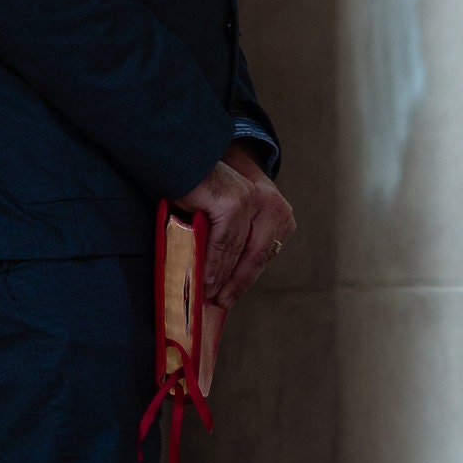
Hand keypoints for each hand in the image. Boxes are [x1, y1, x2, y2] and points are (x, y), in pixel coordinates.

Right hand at [171, 142, 296, 308]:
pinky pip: (223, 244)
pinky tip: (203, 280)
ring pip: (238, 251)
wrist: (185, 158)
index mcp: (278, 212)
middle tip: (220, 303)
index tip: (231, 297)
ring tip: (208, 296)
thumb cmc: (202, 192)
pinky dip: (212, 264)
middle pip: (257, 255)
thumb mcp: (225, 218)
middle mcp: (272, 206)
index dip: (246, 277)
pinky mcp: (235, 204)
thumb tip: (226, 282)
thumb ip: (233, 242)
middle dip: (237, 283)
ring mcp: (255, 203)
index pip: (263, 253)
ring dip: (222, 278)